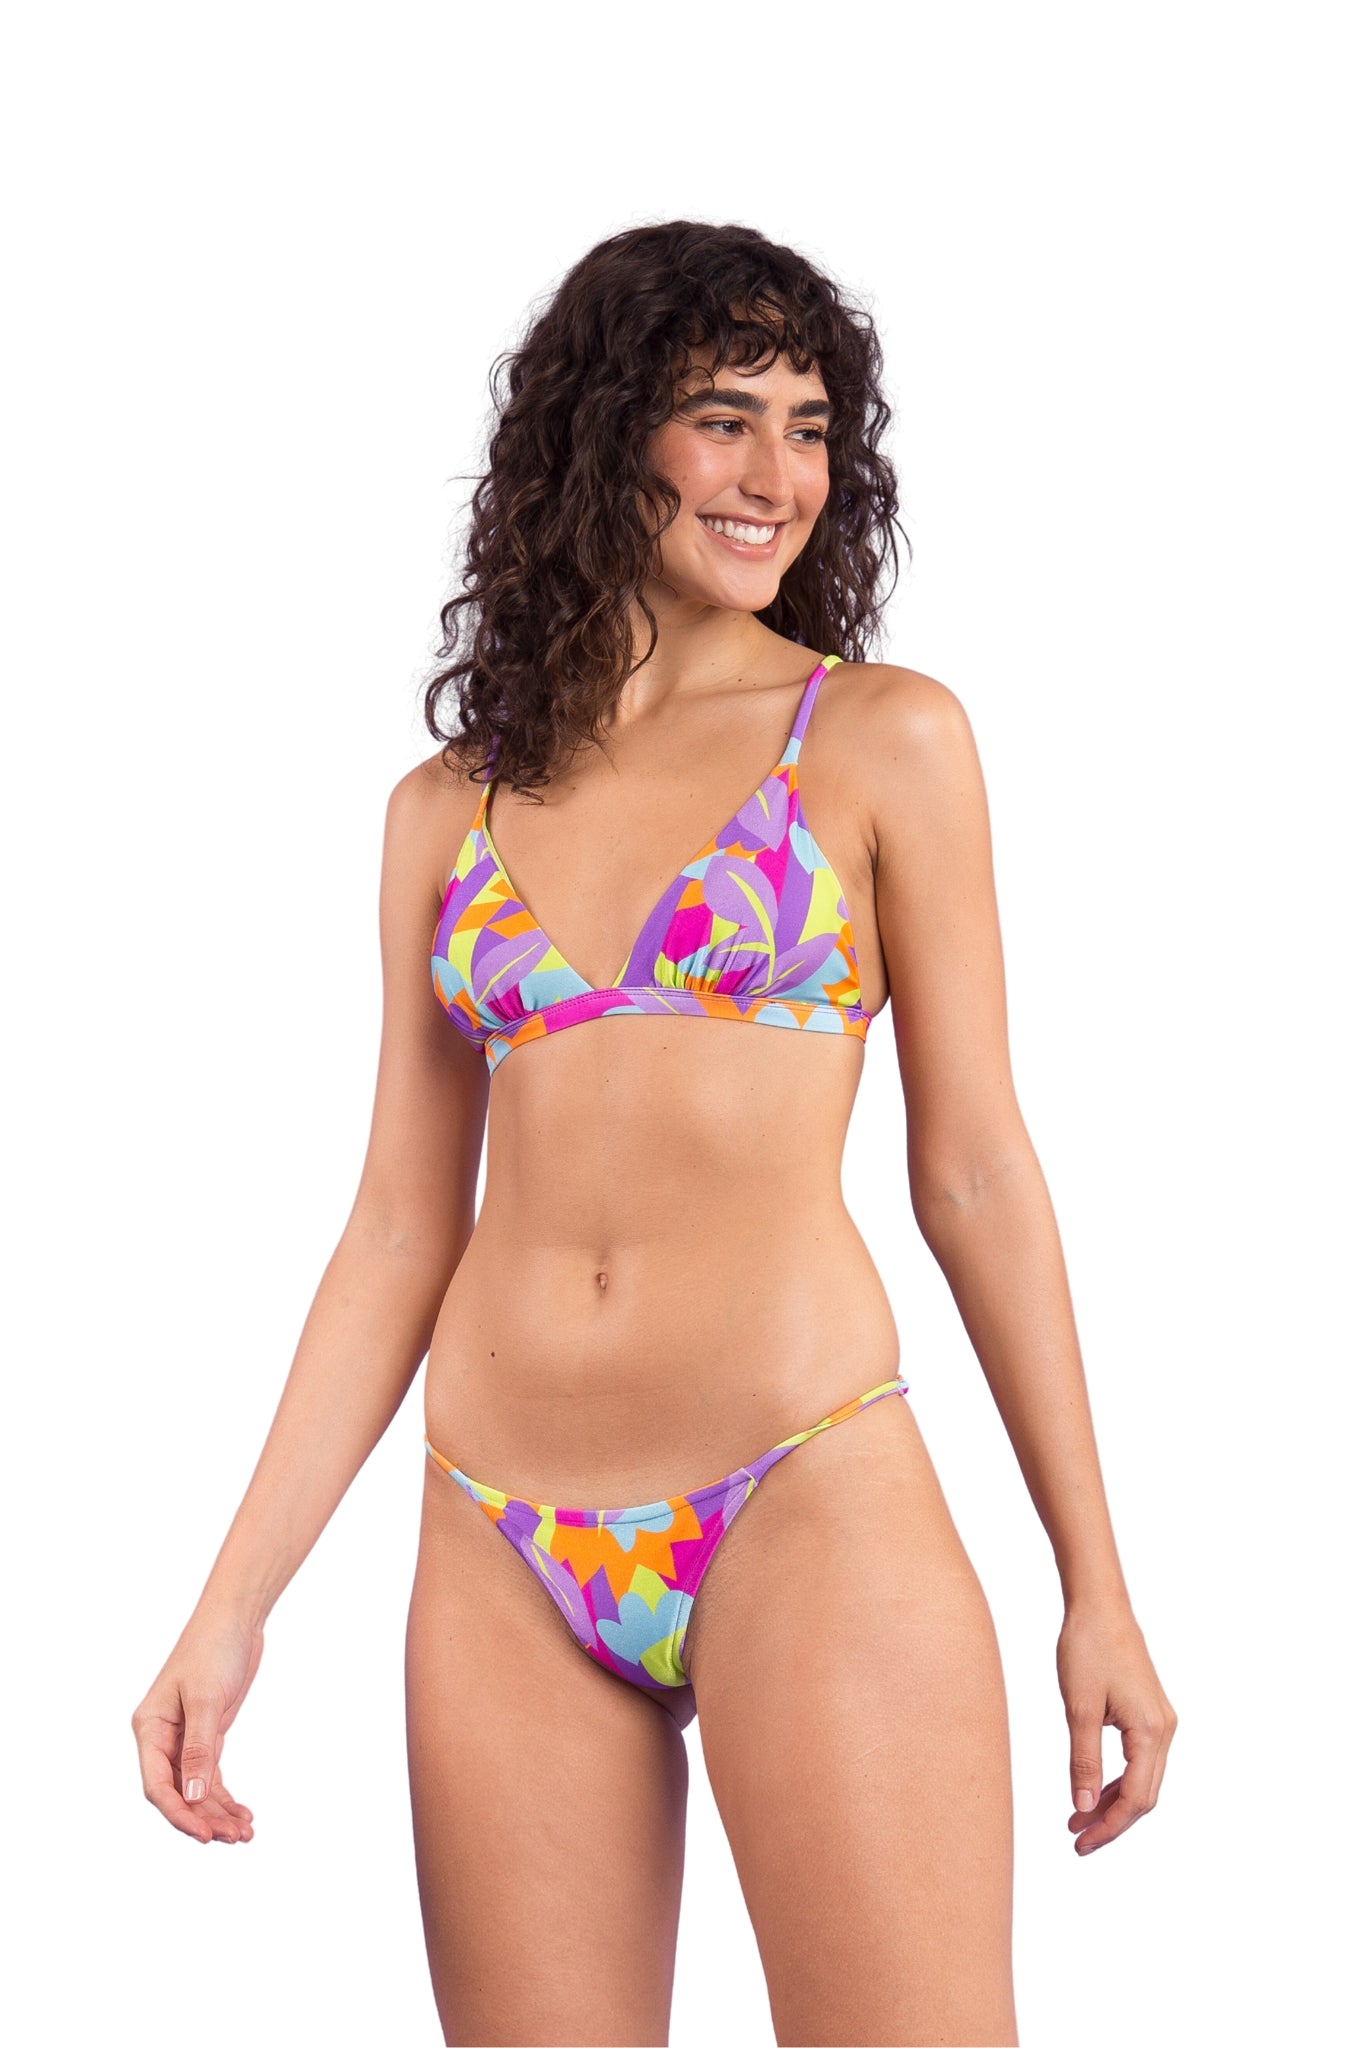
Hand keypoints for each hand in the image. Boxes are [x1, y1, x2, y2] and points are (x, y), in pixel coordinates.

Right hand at [132, 1607, 263, 1844]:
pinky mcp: (207, 1735)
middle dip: (204, 1818)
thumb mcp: (206, 1698)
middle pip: (178, 1793)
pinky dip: (225, 1796)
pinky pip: (211, 1776)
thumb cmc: (213, 1648)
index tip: (204, 1835)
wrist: (235, 1618)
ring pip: (196, 1789)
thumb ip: (199, 1749)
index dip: (178, 1814)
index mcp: (149, 1729)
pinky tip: (243, 1815)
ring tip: (245, 1834)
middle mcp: (162, 1738)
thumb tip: (191, 1796)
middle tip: (234, 1838)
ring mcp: (185, 1738)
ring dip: (218, 1812)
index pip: (157, 1785)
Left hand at [1056, 1599, 1175, 1854]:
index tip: (1080, 1844)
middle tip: (1076, 1838)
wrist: (1099, 1605)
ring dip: (1113, 1802)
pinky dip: (1118, 1779)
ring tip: (1078, 1818)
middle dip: (1111, 1821)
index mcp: (1151, 1732)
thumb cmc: (1087, 1649)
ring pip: (1143, 1780)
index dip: (1109, 1827)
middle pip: (1144, 1796)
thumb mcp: (1078, 1710)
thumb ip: (1083, 1762)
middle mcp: (1165, 1730)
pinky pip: (1140, 1760)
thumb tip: (1083, 1808)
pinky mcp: (1151, 1712)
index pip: (1135, 1799)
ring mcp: (1161, 1721)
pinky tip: (1093, 1788)